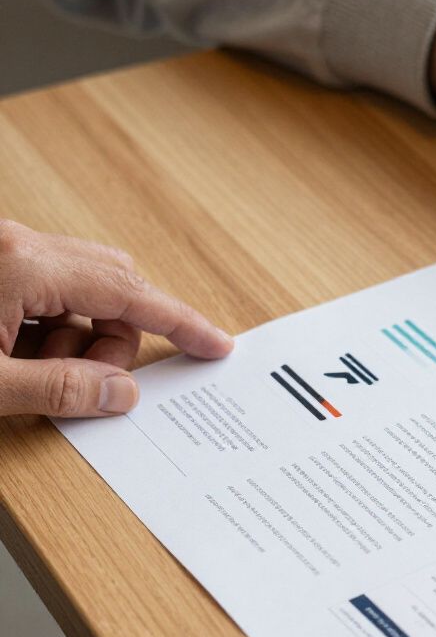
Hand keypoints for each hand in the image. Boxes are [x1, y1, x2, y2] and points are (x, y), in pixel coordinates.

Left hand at [0, 220, 232, 417]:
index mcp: (23, 264)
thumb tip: (120, 392)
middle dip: (116, 339)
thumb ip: (57, 390)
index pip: (128, 293)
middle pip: (113, 287)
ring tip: (29, 373)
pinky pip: (47, 293)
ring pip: (80, 293)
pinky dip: (50, 331)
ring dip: (77, 340)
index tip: (214, 343)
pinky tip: (16, 358)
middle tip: (88, 380)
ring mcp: (5, 250)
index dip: (179, 323)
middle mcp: (18, 244)